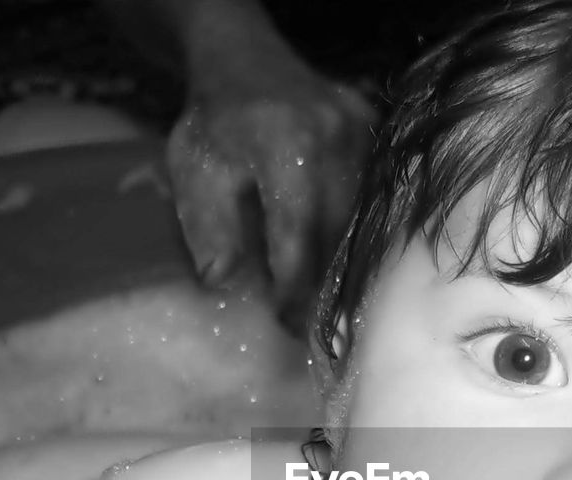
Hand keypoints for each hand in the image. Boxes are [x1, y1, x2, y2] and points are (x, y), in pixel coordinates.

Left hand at [166, 60, 376, 334]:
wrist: (244, 60)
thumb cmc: (215, 123)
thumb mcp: (195, 172)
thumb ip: (208, 227)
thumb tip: (222, 283)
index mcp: (284, 145)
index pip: (296, 232)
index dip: (294, 284)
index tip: (290, 324)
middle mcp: (333, 136)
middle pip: (340, 229)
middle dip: (329, 283)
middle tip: (320, 327)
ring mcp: (361, 130)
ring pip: (364, 215)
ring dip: (352, 262)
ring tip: (340, 306)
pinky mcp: (375, 132)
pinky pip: (376, 193)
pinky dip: (366, 231)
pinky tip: (357, 264)